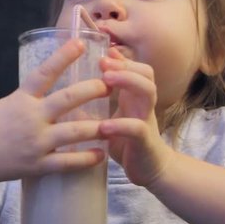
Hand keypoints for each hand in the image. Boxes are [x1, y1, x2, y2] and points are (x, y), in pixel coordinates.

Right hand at [0, 39, 109, 186]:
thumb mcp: (2, 106)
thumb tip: (45, 94)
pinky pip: (67, 162)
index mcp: (20, 99)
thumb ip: (26, 101)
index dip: (64, 55)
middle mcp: (31, 118)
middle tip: (111, 83)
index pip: (45, 72)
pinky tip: (101, 155)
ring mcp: (35, 142)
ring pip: (75, 131)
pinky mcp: (36, 165)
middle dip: (93, 89)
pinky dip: (86, 159)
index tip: (81, 42)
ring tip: (116, 122)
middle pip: (68, 99)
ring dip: (98, 126)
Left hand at [99, 47, 173, 186]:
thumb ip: (100, 102)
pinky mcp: (144, 142)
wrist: (149, 170)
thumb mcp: (112, 116)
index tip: (100, 54)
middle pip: (146, 73)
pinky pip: (137, 128)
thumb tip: (75, 84)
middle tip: (102, 63)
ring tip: (106, 81)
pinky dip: (121, 125)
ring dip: (128, 83)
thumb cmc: (126, 141)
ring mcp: (146, 121)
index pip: (136, 67)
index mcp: (134, 97)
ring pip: (147, 92)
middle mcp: (143, 104)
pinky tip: (104, 125)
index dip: (121, 59)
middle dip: (124, 65)